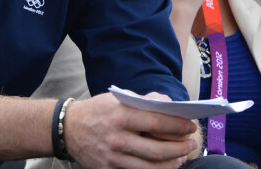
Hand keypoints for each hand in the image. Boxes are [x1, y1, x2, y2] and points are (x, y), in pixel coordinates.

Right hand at [64, 92, 198, 168]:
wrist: (68, 128)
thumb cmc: (97, 111)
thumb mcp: (116, 98)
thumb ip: (141, 102)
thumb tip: (167, 105)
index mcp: (120, 114)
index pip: (157, 121)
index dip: (178, 125)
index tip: (190, 125)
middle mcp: (118, 137)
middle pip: (158, 148)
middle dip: (180, 147)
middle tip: (192, 143)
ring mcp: (114, 156)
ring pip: (152, 166)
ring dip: (173, 162)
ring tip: (183, 156)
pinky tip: (167, 166)